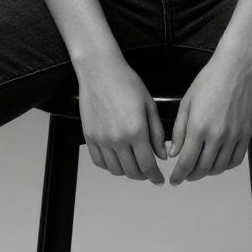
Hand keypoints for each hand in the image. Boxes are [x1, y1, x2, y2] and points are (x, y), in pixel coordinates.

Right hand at [76, 54, 167, 183]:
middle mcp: (118, 139)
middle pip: (132, 171)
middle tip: (148, 172)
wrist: (100, 71)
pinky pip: (99, 161)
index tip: (159, 180)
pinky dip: (109, 165)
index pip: (148, 165)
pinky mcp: (89, 136)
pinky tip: (116, 159)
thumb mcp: (149, 105)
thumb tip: (162, 155)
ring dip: (127, 171)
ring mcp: (102, 139)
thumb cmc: (127, 83)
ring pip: (115, 170)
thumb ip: (157, 132)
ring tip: (133, 164)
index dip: (155, 176)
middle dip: (143, 175)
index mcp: (136, 131)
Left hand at [168, 50, 251, 184]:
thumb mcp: (186, 103)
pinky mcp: (246, 134)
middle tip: (186, 175)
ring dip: (208, 172)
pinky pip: (236, 160)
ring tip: (200, 169)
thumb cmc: (209, 80)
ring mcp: (234, 136)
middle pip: (202, 169)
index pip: (186, 162)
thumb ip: (179, 130)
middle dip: (191, 176)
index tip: (174, 181)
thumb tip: (174, 152)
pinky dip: (226, 166)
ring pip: (219, 167)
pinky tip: (219, 162)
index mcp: (198, 127)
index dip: (179, 175)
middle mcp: (217, 135)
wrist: (236, 69)